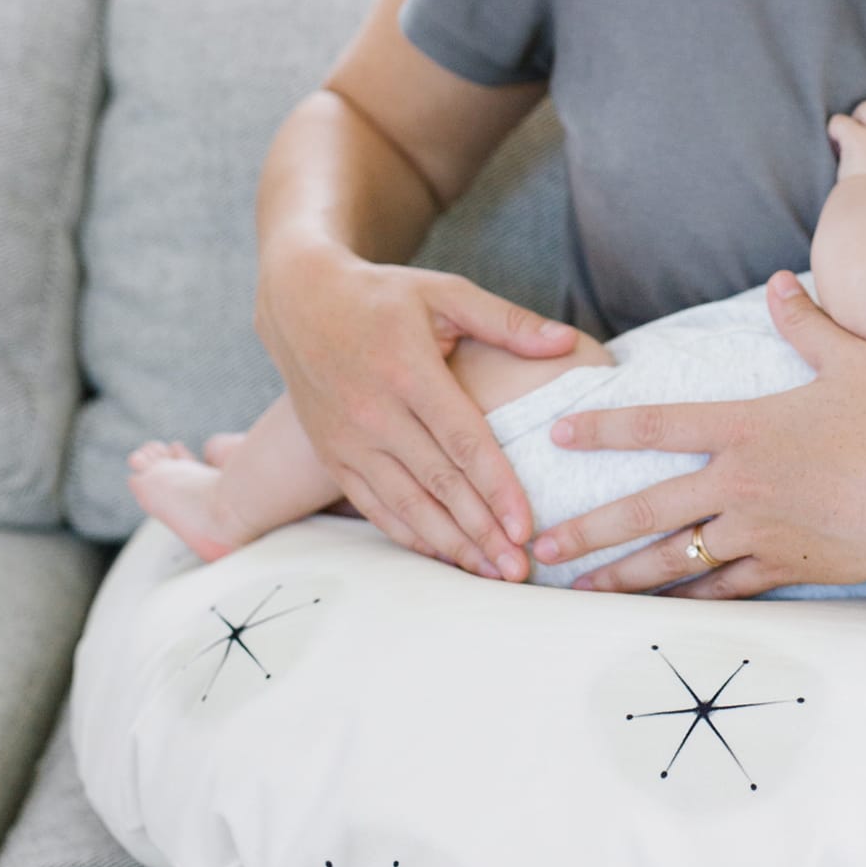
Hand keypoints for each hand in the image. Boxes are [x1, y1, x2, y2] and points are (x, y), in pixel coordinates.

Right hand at [254, 240, 578, 580]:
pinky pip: (373, 505)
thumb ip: (508, 322)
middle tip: (519, 569)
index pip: (463, 441)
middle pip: (438, 482)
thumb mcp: (445, 293)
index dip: (497, 487)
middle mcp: (375, 411)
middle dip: (481, 531)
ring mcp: (348, 439)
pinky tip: (443, 555)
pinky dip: (408, 535)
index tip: (526, 526)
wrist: (299, 300)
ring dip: (449, 544)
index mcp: (409, 371)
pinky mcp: (332, 455)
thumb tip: (566, 340)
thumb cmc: (384, 296)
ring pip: (405, 504)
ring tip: (489, 573)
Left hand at [526, 271, 865, 597]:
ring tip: (578, 590)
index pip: (657, 426)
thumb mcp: (853, 365)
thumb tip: (780, 281)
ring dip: (620, 576)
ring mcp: (755, 535)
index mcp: (747, 430)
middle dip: (587, 530)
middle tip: (538, 546)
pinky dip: (682, 602)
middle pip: (646, 510)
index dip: (603, 428)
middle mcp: (738, 486)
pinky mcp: (779, 570)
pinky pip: (718, 592)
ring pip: (672, 561)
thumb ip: (807, 324)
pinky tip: (653, 612)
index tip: (559, 434)